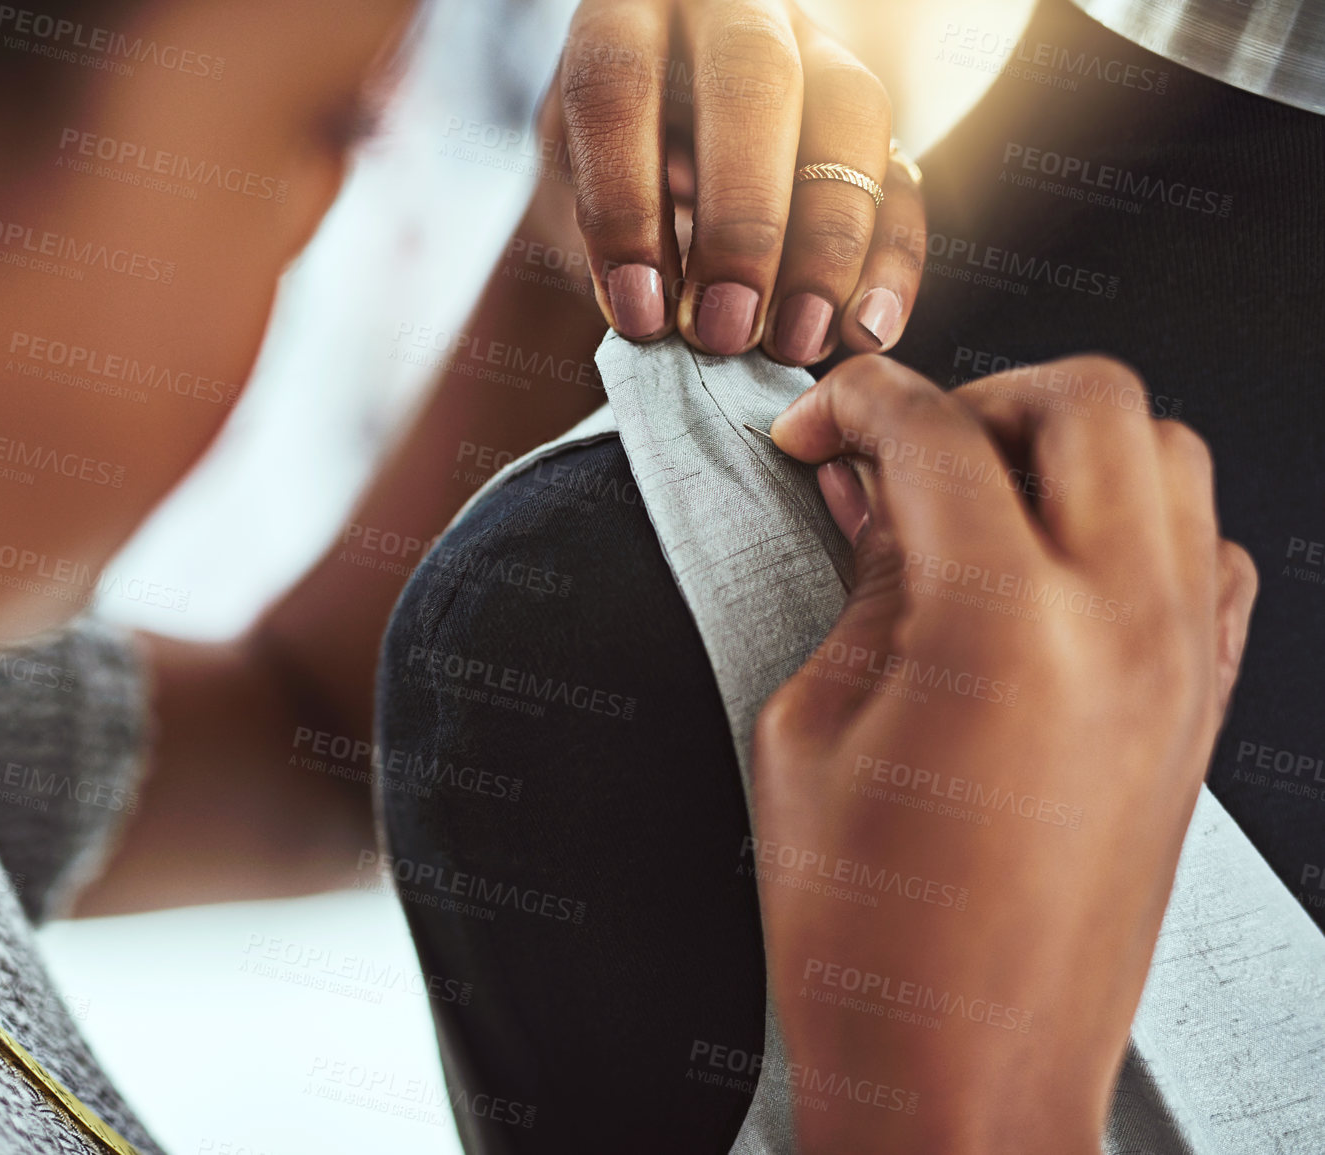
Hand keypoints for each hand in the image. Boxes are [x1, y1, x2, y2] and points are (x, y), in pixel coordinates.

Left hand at [550, 0, 925, 363]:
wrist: (647, 190)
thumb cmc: (598, 193)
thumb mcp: (566, 205)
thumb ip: (597, 241)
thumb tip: (655, 312)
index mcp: (625, 19)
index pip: (618, 85)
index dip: (624, 203)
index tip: (637, 313)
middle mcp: (728, 15)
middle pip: (754, 81)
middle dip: (743, 219)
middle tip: (723, 329)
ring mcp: (815, 54)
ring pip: (851, 116)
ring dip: (828, 242)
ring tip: (793, 341)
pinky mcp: (872, 123)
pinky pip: (904, 179)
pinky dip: (890, 263)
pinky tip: (864, 333)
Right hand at [754, 355, 1256, 1152]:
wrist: (970, 1069)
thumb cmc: (875, 938)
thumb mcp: (812, 732)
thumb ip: (859, 588)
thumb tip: (876, 499)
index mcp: (1001, 625)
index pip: (934, 432)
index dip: (856, 404)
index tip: (816, 427)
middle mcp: (1121, 622)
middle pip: (1087, 401)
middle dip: (979, 393)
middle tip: (901, 443)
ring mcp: (1180, 663)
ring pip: (1170, 455)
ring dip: (1068, 444)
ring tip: (980, 493)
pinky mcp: (1198, 709)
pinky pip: (1204, 553)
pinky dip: (1135, 521)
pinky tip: (1054, 564)